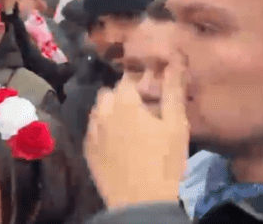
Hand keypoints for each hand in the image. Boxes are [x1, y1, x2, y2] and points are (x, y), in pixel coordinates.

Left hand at [84, 51, 189, 209]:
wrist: (140, 201)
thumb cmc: (163, 161)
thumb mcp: (176, 125)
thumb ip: (173, 91)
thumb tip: (175, 61)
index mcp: (123, 102)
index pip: (127, 79)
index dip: (139, 82)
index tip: (151, 91)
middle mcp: (101, 112)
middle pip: (109, 94)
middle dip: (123, 96)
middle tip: (142, 110)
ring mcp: (91, 131)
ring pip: (99, 111)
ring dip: (111, 112)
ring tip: (130, 126)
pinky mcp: (87, 150)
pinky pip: (93, 131)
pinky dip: (103, 130)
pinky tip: (117, 142)